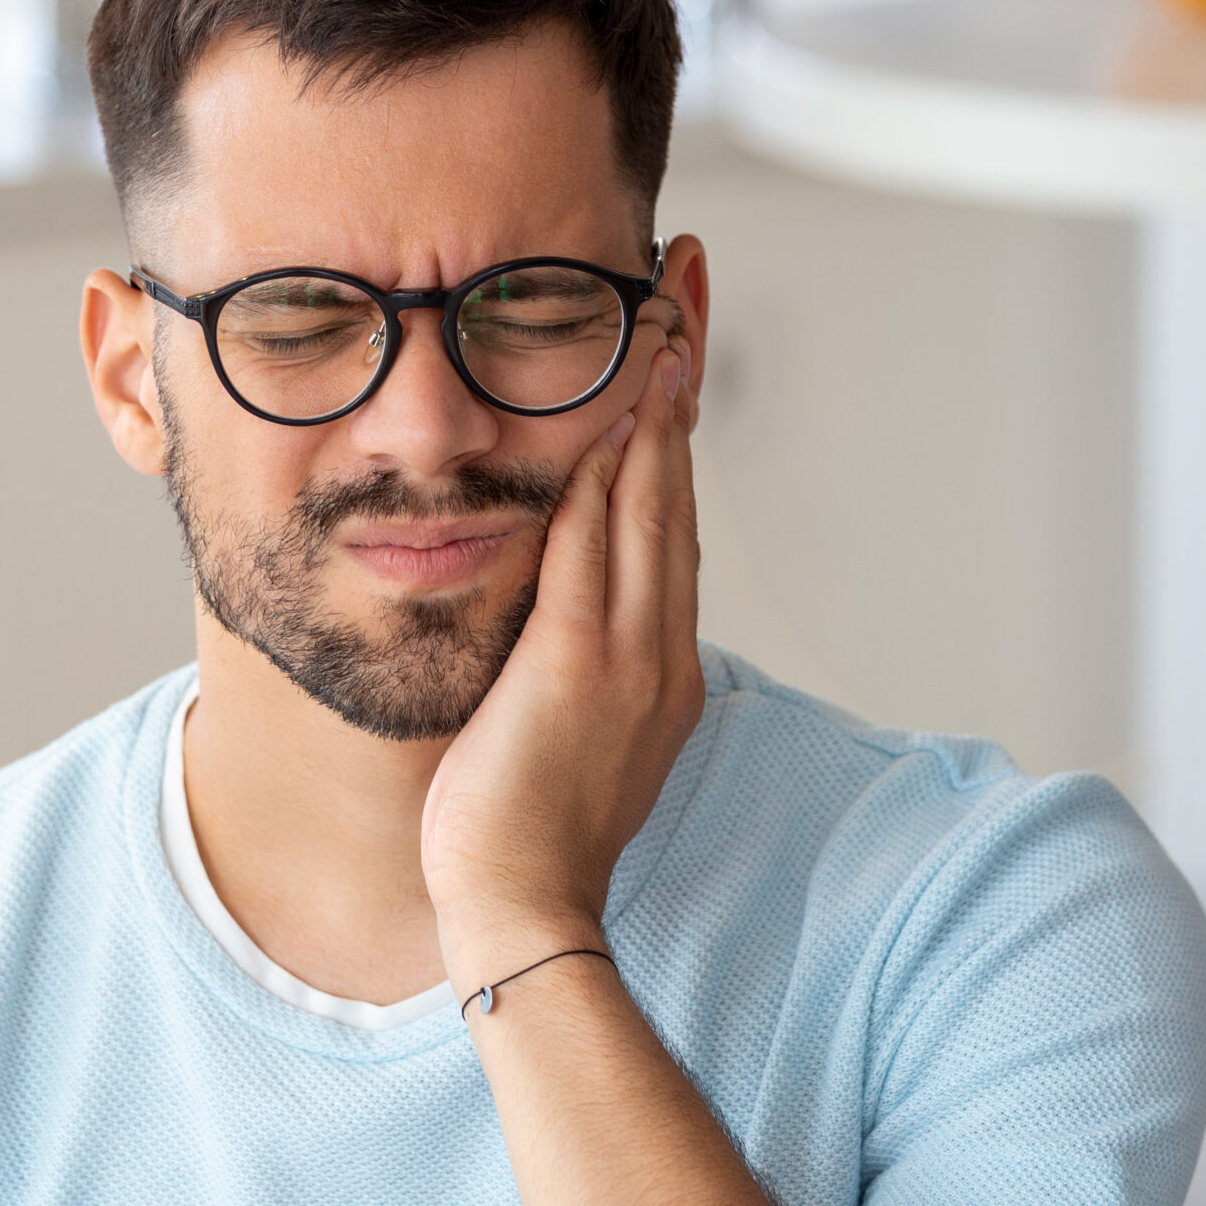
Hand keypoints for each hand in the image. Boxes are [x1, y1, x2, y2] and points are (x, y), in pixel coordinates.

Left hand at [420, 328, 704, 987]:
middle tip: (683, 301)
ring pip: (651, 509)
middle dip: (682, 392)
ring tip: (661, 327)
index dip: (678, 436)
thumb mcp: (566, 725)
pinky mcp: (580, 666)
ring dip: (657, 412)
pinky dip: (609, 479)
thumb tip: (556, 607)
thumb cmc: (525, 827)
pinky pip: (595, 553)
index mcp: (661, 665)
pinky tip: (612, 418)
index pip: (672, 525)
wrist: (522, 904)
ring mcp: (629, 656)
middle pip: (677, 494)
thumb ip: (574, 656)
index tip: (675, 358)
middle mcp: (660, 649)